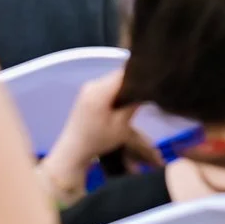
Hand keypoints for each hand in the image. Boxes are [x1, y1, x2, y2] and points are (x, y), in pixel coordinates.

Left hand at [38, 69, 157, 201]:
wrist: (73, 149)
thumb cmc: (98, 140)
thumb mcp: (121, 126)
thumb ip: (132, 105)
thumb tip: (145, 91)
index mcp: (100, 91)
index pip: (123, 73)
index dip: (138, 76)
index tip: (151, 83)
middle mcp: (92, 84)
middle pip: (118, 76)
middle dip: (132, 83)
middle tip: (146, 93)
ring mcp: (88, 88)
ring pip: (112, 81)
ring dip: (123, 88)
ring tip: (136, 98)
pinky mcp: (87, 94)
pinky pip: (105, 87)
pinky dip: (115, 92)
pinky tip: (122, 102)